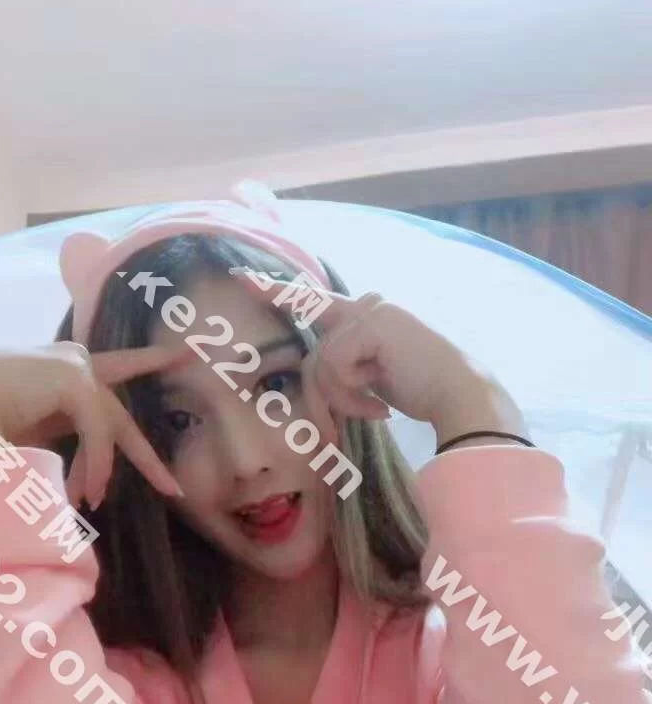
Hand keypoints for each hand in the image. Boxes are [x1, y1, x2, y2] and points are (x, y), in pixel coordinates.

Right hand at [0, 341, 192, 508]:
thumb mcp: (33, 440)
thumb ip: (65, 450)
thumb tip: (90, 488)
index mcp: (59, 379)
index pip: (110, 371)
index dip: (143, 362)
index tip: (176, 354)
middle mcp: (71, 366)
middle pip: (118, 411)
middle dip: (145, 451)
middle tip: (172, 487)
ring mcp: (74, 366)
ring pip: (110, 427)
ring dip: (101, 470)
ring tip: (88, 502)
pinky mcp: (73, 376)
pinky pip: (100, 431)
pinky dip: (97, 464)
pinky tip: (85, 491)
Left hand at [238, 274, 524, 445]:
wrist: (459, 396)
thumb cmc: (422, 392)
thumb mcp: (374, 379)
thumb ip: (345, 367)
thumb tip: (316, 379)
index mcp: (368, 315)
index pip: (315, 301)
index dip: (278, 291)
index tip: (243, 279)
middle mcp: (367, 307)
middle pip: (312, 348)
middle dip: (318, 393)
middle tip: (335, 424)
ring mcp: (370, 312)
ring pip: (321, 365)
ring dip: (343, 400)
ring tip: (376, 411)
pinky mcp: (369, 324)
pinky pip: (334, 366)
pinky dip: (352, 395)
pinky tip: (382, 405)